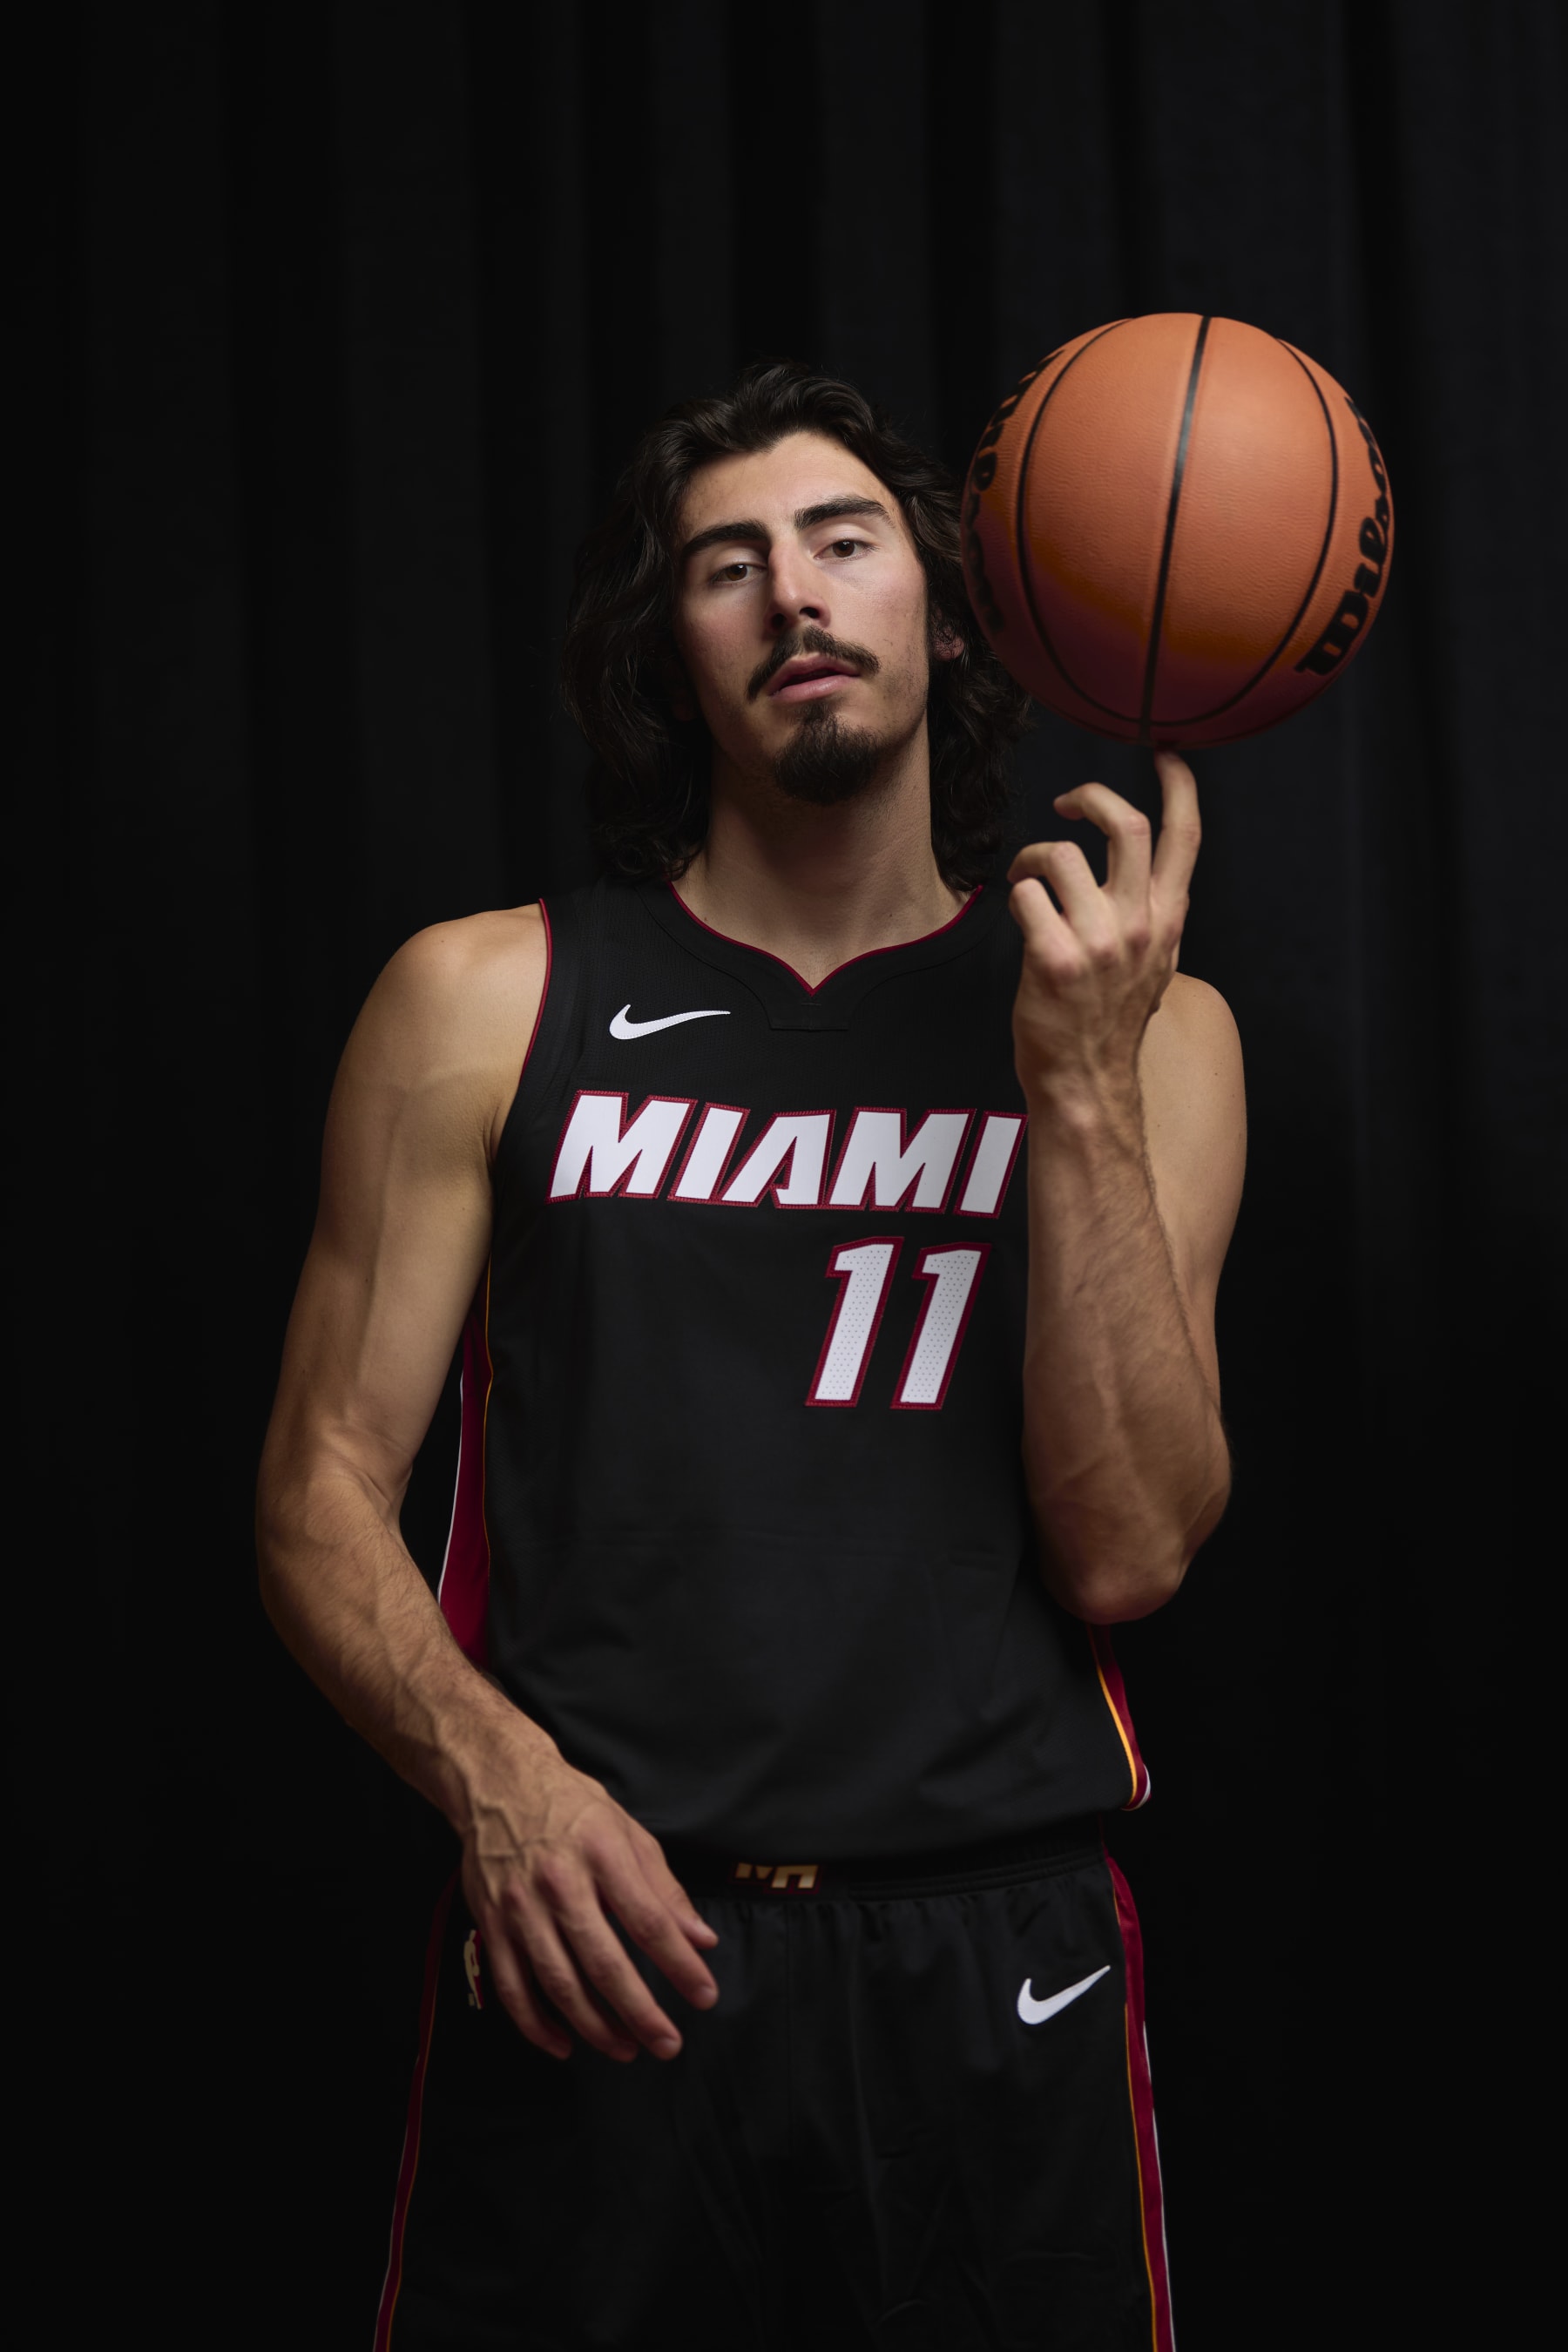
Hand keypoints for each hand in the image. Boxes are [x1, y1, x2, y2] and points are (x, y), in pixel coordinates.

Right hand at [458, 1728, 719, 2062]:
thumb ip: (665, 1889)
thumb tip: (700, 1940)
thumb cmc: (572, 1807)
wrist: (498, 1784)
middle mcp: (559, 1883)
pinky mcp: (490, 1923)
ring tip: (625, 2048)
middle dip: (640, 2012)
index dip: (679, 1965)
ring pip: (558, 1983)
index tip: (704, 1995)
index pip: (649, 1921)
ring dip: (594, 2027)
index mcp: (602, 1854)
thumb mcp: (627, 1833)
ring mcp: (520, 1907)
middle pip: (604, 1963)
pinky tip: (564, 2044)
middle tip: (667, 2043)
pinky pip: (512, 1987)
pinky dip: (536, 2025)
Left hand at [1007, 750, 1199, 1106]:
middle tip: (1067, 803)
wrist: (1087, 1080)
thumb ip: (1153, 917)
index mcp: (1167, 920)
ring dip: (1033, 856)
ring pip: (1063, 854)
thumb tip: (1146, 883)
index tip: (1167, 755)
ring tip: (1026, 876)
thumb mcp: (1155, 965)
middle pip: (1127, 825)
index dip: (1180, 785)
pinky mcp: (1053, 957)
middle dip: (1090, 795)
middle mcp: (1139, 924)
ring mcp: (1098, 941)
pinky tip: (1018, 912)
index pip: (1186, 838)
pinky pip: (1026, 894)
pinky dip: (1015, 894)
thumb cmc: (1110, 1022)